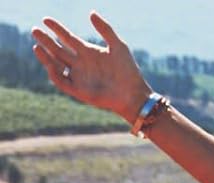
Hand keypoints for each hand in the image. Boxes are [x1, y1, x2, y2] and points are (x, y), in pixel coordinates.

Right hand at [31, 13, 149, 121]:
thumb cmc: (128, 71)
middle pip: (58, 50)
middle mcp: (81, 64)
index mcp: (88, 52)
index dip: (56, 28)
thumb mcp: (118, 46)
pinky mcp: (79, 91)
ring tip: (37, 45)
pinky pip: (62, 81)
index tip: (46, 19)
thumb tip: (91, 12)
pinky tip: (50, 63)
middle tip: (35, 30)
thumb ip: (105, 29)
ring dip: (46, 55)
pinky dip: (54, 72)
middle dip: (46, 40)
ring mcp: (79, 77)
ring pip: (56, 65)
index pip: (67, 38)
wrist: (134, 95)